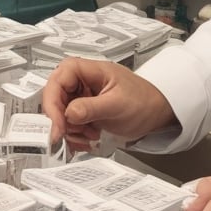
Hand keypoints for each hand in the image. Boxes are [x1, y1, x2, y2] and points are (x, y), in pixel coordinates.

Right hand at [42, 57, 177, 149]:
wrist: (157, 114)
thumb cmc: (143, 101)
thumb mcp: (117, 105)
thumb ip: (91, 108)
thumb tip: (68, 113)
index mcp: (90, 70)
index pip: (60, 77)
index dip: (53, 100)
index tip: (58, 123)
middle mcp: (83, 81)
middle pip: (55, 96)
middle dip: (61, 119)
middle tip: (68, 135)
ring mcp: (83, 96)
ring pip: (60, 113)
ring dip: (70, 130)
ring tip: (89, 136)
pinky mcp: (84, 111)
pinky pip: (69, 124)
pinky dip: (75, 135)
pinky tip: (89, 139)